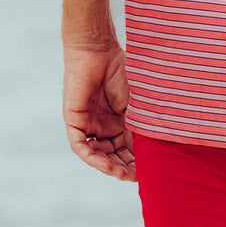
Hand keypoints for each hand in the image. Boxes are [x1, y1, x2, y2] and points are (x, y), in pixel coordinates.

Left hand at [62, 41, 136, 181]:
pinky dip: (92, 156)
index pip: (128, 148)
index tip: (149, 171)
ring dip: (109, 166)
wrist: (99, 49)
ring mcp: (88, 124)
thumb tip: (151, 150)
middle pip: (113, 155)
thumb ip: (139, 124)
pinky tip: (104, 163)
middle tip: (136, 177)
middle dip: (124, 168)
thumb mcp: (135, 102)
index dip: (137, 161)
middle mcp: (104, 126)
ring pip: (97, 154)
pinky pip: (81, 146)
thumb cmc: (121, 69)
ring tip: (122, 173)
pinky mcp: (74, 121)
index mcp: (120, 121)